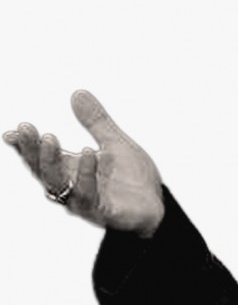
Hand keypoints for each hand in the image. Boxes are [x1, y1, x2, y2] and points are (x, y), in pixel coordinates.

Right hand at [4, 90, 163, 237]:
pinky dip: (86, 174)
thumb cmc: (132, 178)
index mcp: (71, 169)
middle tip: (27, 129)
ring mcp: (84, 201)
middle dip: (33, 150)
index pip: (41, 158)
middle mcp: (71, 186)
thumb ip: (96, 121)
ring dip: (51, 161)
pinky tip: (88, 153)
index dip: (25, 146)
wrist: (156, 205)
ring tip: (49, 138)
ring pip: (58, 183)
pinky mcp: (101, 211)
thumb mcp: (115, 143)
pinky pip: (88, 195)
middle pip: (42, 170)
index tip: (12, 131)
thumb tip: (77, 93)